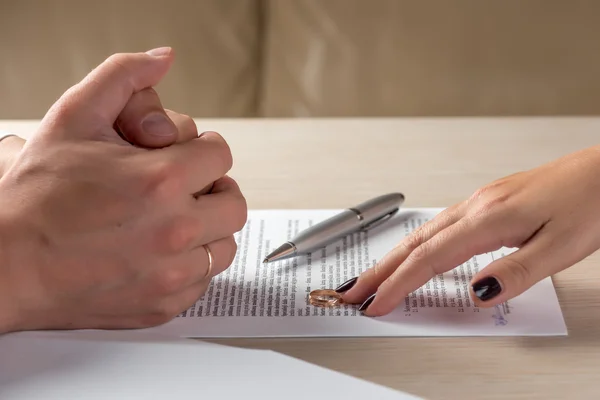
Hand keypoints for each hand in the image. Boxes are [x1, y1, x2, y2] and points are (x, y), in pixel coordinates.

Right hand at [0, 48, 246, 332]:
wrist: (6, 263)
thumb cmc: (35, 197)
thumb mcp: (73, 117)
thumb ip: (122, 76)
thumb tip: (162, 59)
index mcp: (162, 180)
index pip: (222, 155)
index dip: (202, 150)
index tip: (185, 157)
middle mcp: (175, 230)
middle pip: (234, 203)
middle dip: (214, 189)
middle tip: (186, 189)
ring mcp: (171, 274)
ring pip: (225, 245)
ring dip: (208, 229)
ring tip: (175, 220)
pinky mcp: (163, 305)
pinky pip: (204, 281)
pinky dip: (191, 265)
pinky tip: (161, 253)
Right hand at [340, 146, 599, 315]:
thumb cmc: (591, 202)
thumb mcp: (561, 247)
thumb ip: (515, 273)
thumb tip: (476, 294)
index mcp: (489, 218)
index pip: (430, 259)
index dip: (398, 284)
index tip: (375, 303)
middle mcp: (476, 206)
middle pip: (414, 243)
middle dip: (379, 270)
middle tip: (351, 291)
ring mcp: (479, 201)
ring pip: (423, 233)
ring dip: (393, 257)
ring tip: (373, 277)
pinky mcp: (487, 202)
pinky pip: (439, 226)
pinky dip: (416, 245)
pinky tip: (415, 253)